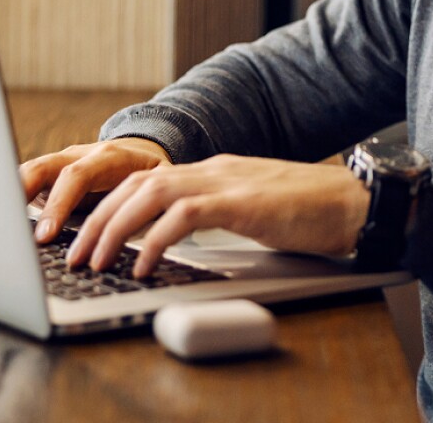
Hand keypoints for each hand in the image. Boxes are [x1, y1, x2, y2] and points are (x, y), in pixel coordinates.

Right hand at [19, 138, 172, 242]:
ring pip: (27, 172)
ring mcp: (59, 162)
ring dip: (9, 197)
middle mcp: (78, 155)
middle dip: (21, 196)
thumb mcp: (161, 183)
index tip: (45, 235)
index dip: (59, 205)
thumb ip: (152, 202)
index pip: (76, 176)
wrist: (141, 150)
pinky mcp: (48, 174)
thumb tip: (152, 235)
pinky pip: (24, 182)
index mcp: (108, 157)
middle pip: (41, 168)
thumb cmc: (152, 172)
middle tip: (8, 229)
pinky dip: (10, 199)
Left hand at [65, 154, 370, 277]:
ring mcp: (229, 181)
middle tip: (75, 252)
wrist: (357, 203)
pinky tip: (142, 264)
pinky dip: (156, 238)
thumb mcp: (253, 212)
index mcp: (215, 171)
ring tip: (96, 260)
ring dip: (115, 227)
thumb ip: (218, 217)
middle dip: (98, 217)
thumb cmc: (313, 214)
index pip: (147, 179)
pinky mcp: (243, 202)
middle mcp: (215, 169)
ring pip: (151, 193)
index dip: (110, 204)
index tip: (87, 233)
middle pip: (137, 183)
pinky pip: (185, 215)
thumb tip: (179, 243)